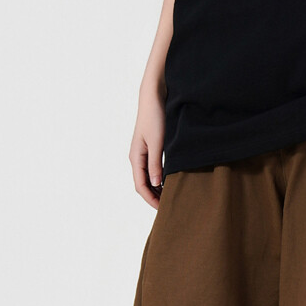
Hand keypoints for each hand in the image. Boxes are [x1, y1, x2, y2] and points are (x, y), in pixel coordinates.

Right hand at [129, 88, 165, 208]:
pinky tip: (170, 179)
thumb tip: (156, 184)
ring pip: (148, 176)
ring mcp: (143, 151)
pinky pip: (152, 167)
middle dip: (154, 197)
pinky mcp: (150, 146)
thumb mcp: (157, 142)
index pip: (140, 186)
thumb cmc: (155, 116)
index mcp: (135, 157)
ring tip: (170, 196)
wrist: (154, 95)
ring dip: (157, 187)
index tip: (163, 209)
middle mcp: (137, 157)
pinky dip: (160, 176)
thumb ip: (155, 164)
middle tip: (168, 207)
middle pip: (143, 184)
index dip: (151, 200)